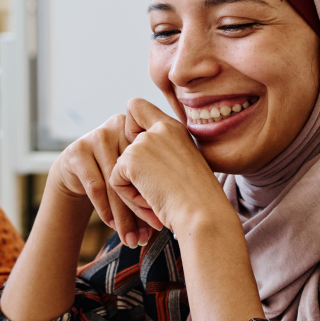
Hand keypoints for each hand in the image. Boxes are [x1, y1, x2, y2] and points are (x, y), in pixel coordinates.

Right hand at [47, 113, 160, 247]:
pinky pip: (95, 185)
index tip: (162, 223)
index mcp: (140, 129)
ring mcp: (96, 136)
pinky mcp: (77, 151)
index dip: (157, 194)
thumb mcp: (134, 175)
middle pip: (133, 174)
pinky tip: (112, 225)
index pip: (151, 164)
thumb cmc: (115, 175)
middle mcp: (118, 127)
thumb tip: (166, 223)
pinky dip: (105, 209)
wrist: (77, 170)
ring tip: (131, 239)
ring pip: (114, 183)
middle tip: (147, 238)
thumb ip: (150, 189)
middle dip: (140, 210)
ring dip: (123, 216)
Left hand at [109, 99, 230, 234]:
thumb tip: (133, 161)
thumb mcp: (183, 166)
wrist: (204, 214)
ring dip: (134, 189)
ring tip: (160, 199)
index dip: (130, 128)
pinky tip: (152, 202)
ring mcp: (145, 141)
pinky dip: (129, 198)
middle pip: (123, 142)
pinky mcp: (131, 158)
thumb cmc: (198, 200)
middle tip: (158, 190)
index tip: (145, 155)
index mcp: (174, 128)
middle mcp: (160, 127)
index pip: (136, 107)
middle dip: (133, 172)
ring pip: (120, 167)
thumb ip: (161, 153)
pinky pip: (116, 181)